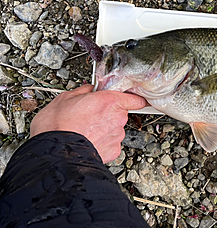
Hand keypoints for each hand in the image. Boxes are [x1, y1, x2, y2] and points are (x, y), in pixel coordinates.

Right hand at [30, 84, 146, 163]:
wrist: (54, 153)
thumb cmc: (58, 126)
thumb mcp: (65, 98)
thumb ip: (84, 91)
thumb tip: (88, 89)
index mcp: (110, 101)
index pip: (134, 98)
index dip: (130, 99)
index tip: (127, 100)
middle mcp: (118, 118)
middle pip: (121, 113)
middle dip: (108, 113)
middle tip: (90, 115)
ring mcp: (116, 136)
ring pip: (115, 128)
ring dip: (104, 129)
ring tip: (85, 130)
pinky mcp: (113, 151)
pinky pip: (111, 143)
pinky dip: (102, 143)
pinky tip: (88, 141)